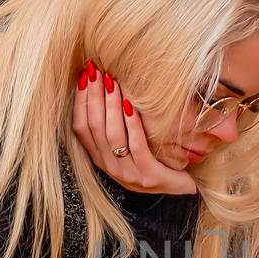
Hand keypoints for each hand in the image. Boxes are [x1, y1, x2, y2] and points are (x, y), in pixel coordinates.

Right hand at [72, 60, 196, 196]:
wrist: (178, 187)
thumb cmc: (152, 159)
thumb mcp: (128, 143)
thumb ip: (114, 124)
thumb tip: (105, 86)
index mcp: (100, 158)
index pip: (81, 127)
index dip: (80, 101)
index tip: (83, 76)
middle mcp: (109, 166)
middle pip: (95, 127)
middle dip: (94, 96)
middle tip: (96, 71)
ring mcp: (128, 173)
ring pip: (112, 135)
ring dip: (110, 105)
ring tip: (113, 82)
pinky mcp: (148, 176)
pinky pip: (136, 146)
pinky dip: (132, 124)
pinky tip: (130, 105)